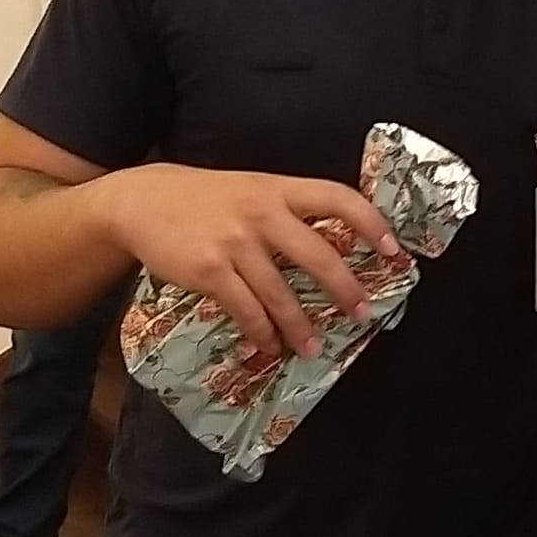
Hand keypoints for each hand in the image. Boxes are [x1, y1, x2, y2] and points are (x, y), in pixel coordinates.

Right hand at [97, 163, 400, 359]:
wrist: (142, 200)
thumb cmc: (208, 198)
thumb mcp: (254, 189)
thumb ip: (290, 210)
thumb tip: (339, 244)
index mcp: (280, 188)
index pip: (338, 198)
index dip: (371, 222)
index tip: (393, 250)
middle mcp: (262, 212)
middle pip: (319, 255)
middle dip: (346, 289)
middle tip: (363, 314)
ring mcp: (235, 242)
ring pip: (281, 293)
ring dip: (301, 327)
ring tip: (314, 348)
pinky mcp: (209, 269)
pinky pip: (246, 309)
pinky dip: (261, 332)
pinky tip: (269, 345)